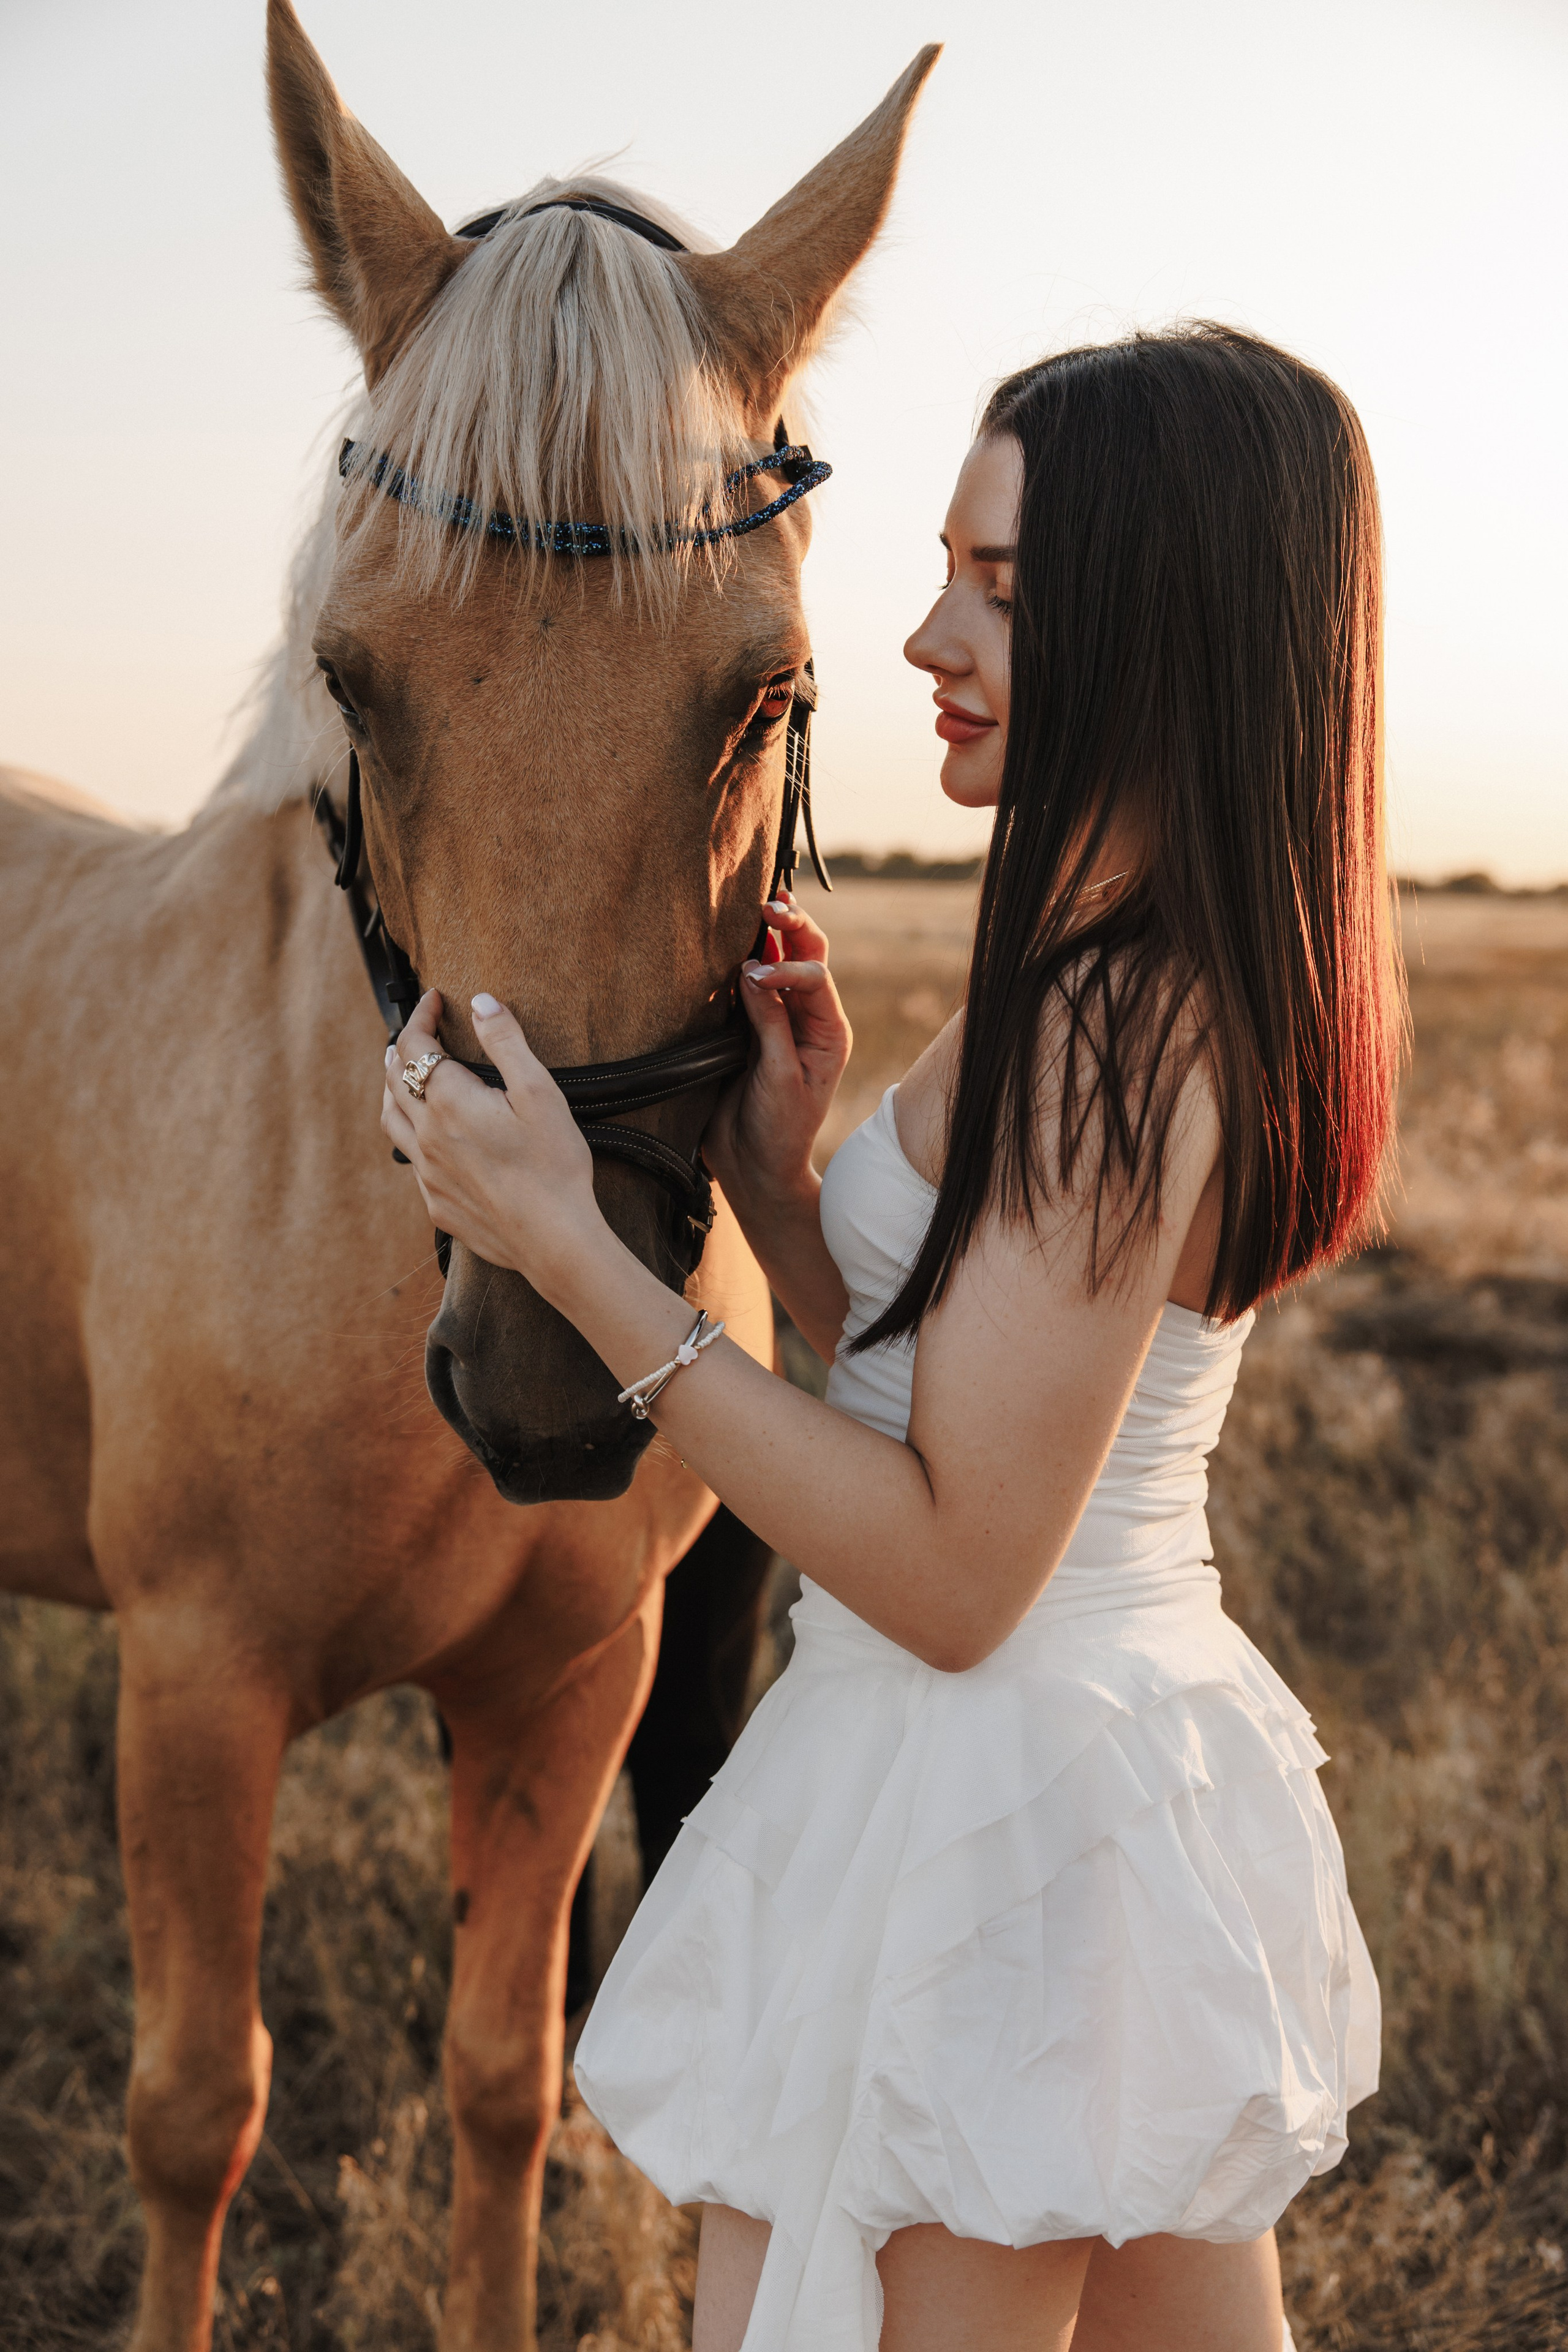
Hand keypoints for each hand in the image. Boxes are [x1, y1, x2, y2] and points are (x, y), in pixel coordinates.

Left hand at [381, 990, 601, 1290]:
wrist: (554, 1241)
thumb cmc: (555, 1166)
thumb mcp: (539, 1093)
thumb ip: (506, 1042)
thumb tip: (481, 1002)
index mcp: (449, 1103)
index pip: (416, 1046)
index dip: (421, 1016)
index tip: (434, 1000)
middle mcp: (427, 1137)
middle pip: (393, 1081)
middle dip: (402, 1049)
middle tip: (415, 1033)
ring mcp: (428, 1174)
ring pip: (391, 1121)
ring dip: (391, 1090)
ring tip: (397, 1075)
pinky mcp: (437, 1204)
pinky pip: (410, 1161)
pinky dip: (410, 1134)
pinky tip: (427, 1136)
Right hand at [703, 893, 851, 1211]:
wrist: (756, 1169)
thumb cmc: (780, 1131)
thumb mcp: (780, 1078)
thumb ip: (770, 1024)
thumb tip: (753, 971)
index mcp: (829, 1032)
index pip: (815, 978)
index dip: (786, 967)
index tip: (751, 976)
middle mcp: (809, 1020)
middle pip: (807, 957)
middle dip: (791, 928)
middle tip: (767, 904)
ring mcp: (779, 1022)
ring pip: (778, 966)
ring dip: (768, 938)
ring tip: (753, 908)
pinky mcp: (749, 1030)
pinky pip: (748, 989)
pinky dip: (741, 964)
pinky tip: (729, 946)